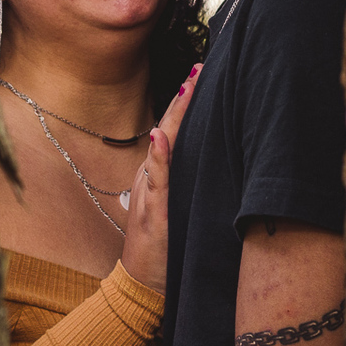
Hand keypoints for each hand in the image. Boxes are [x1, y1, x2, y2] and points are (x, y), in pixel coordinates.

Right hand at [120, 63, 201, 293]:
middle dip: (185, 96)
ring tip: (187, 87)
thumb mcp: (176, 204)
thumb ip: (181, 178)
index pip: (176, 128)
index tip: (202, 70)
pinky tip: (160, 138)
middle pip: (170, 127)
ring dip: (174, 116)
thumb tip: (200, 153)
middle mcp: (154, 174)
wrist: (142, 281)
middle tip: (201, 65)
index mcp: (161, 171)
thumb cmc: (162, 243)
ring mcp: (151, 189)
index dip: (188, 100)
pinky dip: (157, 158)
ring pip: (164, 147)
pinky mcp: (153, 210)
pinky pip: (155, 181)